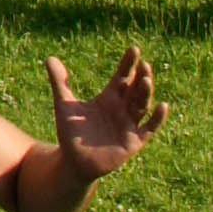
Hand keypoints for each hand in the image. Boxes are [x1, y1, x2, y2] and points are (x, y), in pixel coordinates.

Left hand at [46, 45, 165, 183]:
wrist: (74, 161)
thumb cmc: (71, 132)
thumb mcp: (64, 106)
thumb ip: (60, 83)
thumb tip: (50, 58)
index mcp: (109, 98)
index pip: (122, 77)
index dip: (128, 64)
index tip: (133, 49)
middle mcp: (122, 109)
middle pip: (135, 89)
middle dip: (140, 77)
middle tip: (144, 64)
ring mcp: (130, 124)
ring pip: (142, 106)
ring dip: (146, 94)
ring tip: (146, 80)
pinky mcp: (134, 141)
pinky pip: (149, 129)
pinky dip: (157, 119)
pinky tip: (162, 106)